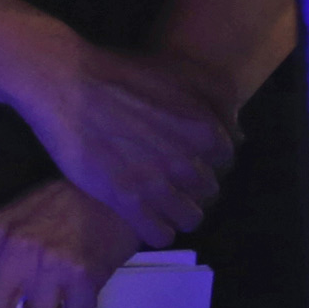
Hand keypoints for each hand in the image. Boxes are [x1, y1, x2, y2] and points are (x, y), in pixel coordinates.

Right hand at [18, 44, 233, 242]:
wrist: (70, 84)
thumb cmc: (123, 73)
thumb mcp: (180, 72)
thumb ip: (217, 98)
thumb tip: (238, 132)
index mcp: (204, 129)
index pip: (225, 161)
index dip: (208, 160)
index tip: (191, 159)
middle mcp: (187, 159)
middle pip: (208, 191)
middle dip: (193, 186)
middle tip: (172, 179)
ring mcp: (157, 183)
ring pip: (190, 218)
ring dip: (179, 213)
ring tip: (163, 204)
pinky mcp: (126, 201)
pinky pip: (159, 235)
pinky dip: (157, 231)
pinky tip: (147, 220)